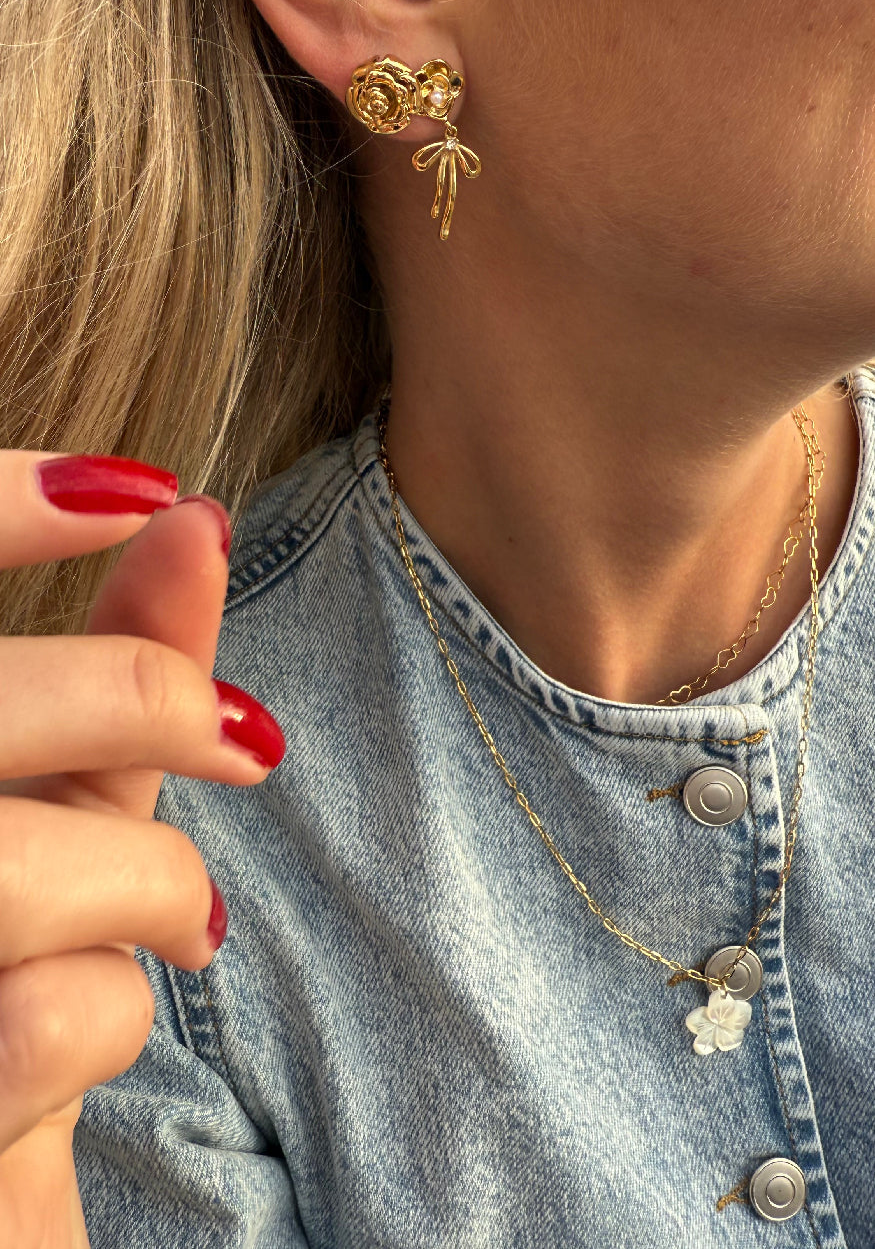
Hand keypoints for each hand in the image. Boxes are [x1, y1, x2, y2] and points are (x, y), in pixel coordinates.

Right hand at [0, 451, 284, 1241]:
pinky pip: (42, 1017)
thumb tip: (195, 516)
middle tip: (240, 739)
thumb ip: (114, 670)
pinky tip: (90, 1030)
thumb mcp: (67, 803)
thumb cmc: (16, 955)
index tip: (143, 490)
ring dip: (143, 888)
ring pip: (22, 872)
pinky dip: (108, 1015)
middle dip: (143, 700)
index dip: (6, 505)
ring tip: (172, 923)